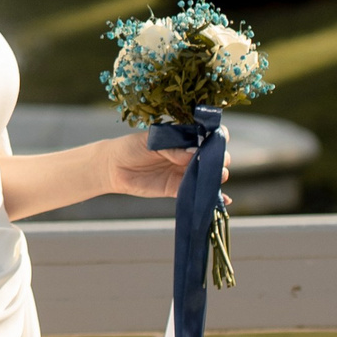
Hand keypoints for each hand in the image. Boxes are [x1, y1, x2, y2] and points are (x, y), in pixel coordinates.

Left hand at [102, 133, 231, 198]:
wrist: (113, 168)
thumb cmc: (132, 148)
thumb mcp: (152, 142)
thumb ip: (172, 149)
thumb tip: (194, 154)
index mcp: (182, 138)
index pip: (206, 135)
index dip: (217, 137)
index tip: (221, 139)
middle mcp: (187, 155)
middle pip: (211, 156)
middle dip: (219, 158)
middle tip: (218, 162)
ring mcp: (184, 172)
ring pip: (207, 175)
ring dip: (217, 176)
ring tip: (219, 177)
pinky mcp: (177, 189)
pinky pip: (196, 193)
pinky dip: (210, 197)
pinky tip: (223, 200)